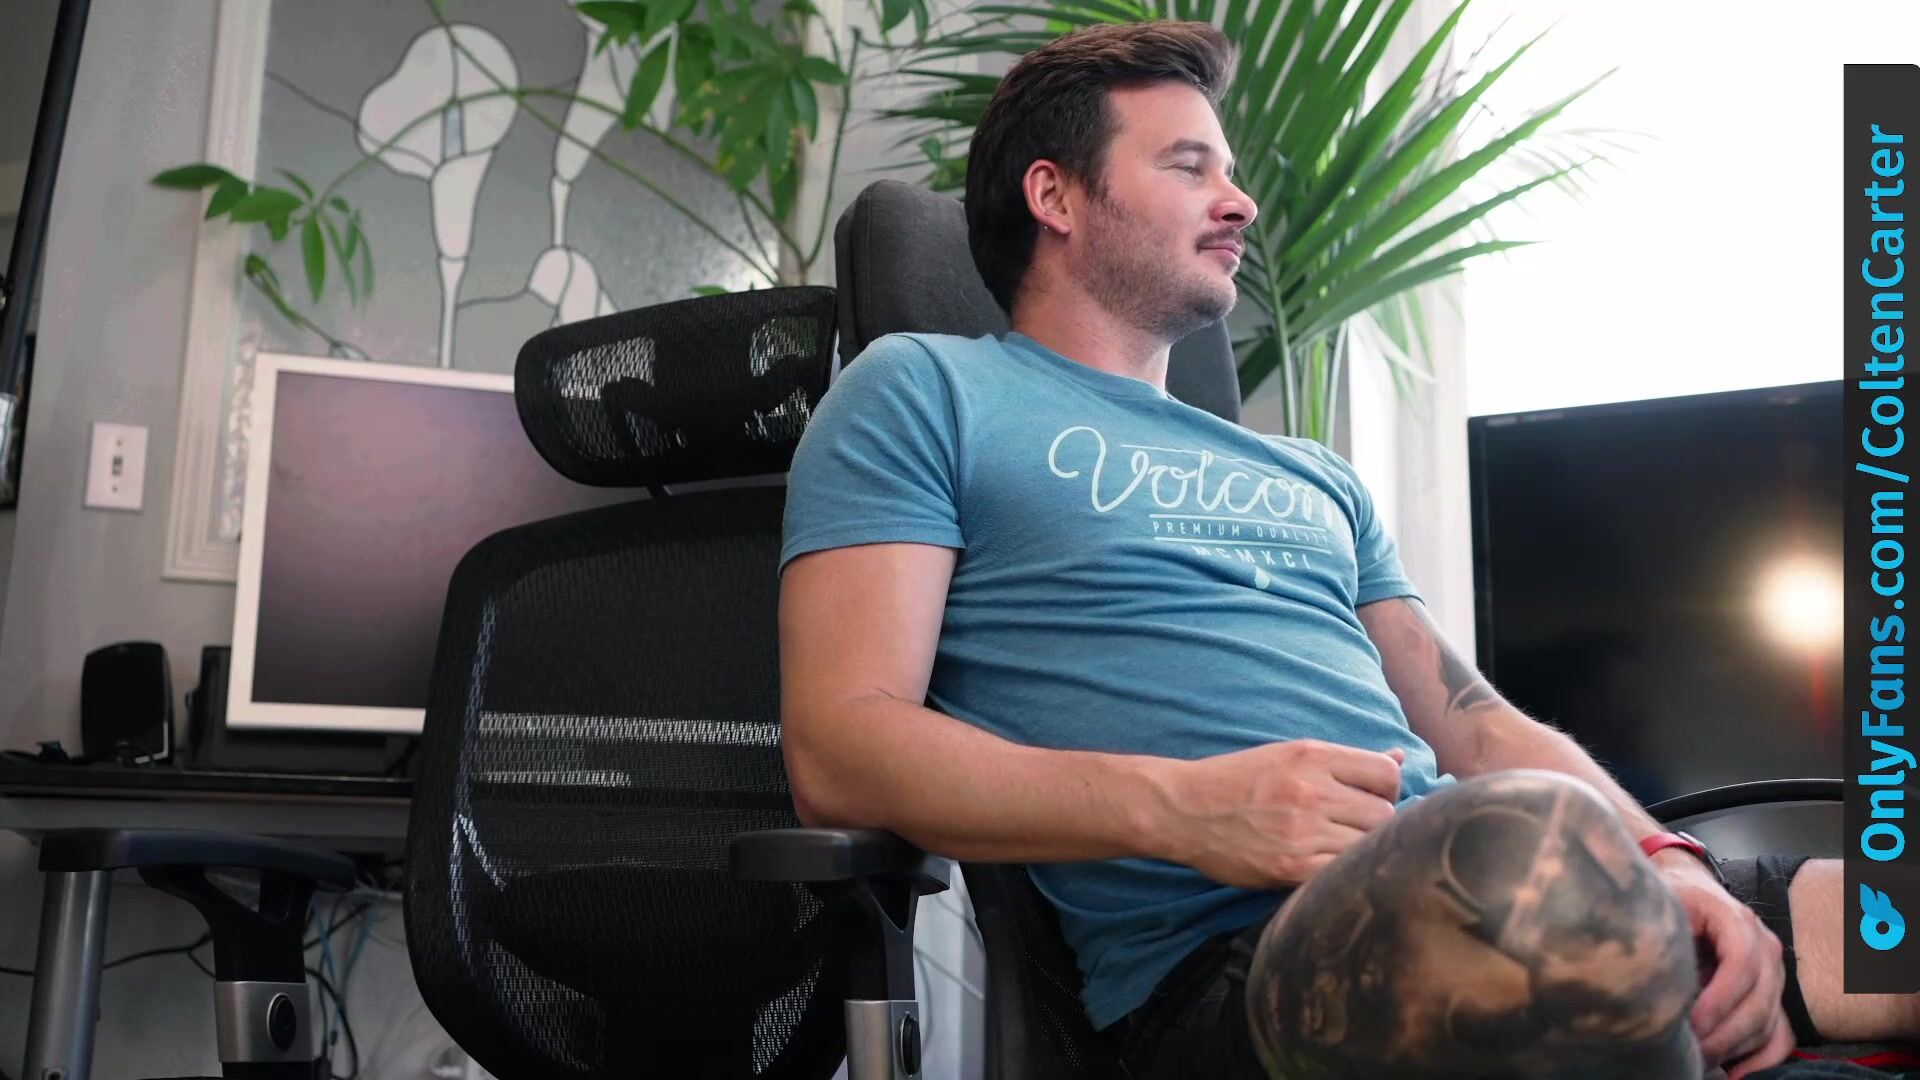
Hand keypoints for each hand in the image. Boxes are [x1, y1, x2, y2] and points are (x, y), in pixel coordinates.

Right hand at [1159, 739, 1404, 888]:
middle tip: (1353, 828)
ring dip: (1360, 849)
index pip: (1387, 773)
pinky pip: (1343, 872)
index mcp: (1312, 756)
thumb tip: (1399, 757)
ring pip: (1368, 845)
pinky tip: (1324, 866)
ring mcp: (1303, 831)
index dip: (1388, 789)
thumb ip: (1345, 761)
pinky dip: (1341, 872)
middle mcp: (1312, 790)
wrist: (1184, 809)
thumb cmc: (1238, 780)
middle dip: (1377, 823)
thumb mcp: (1288, 755)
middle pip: (1385, 813)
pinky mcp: (1292, 867)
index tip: (1371, 799)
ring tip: (1337, 847)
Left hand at [1653, 852, 1792, 1076]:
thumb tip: (1653, 977)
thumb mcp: (1663, 903)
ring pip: (1768, 1023)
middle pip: (1758, 1000)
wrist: (1689, 886)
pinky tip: (1734, 1074)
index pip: (1742, 963)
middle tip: (1692, 1053)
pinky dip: (1761, 1060)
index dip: (1720, 999)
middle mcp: (1765, 948)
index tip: (1692, 1025)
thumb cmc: (1670, 897)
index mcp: (1737, 921)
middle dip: (1724, 1034)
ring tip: (1700, 1061)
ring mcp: (1773, 975)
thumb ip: (1662, 932)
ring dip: (1735, 1048)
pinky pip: (1779, 1035)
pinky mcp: (1771, 997)